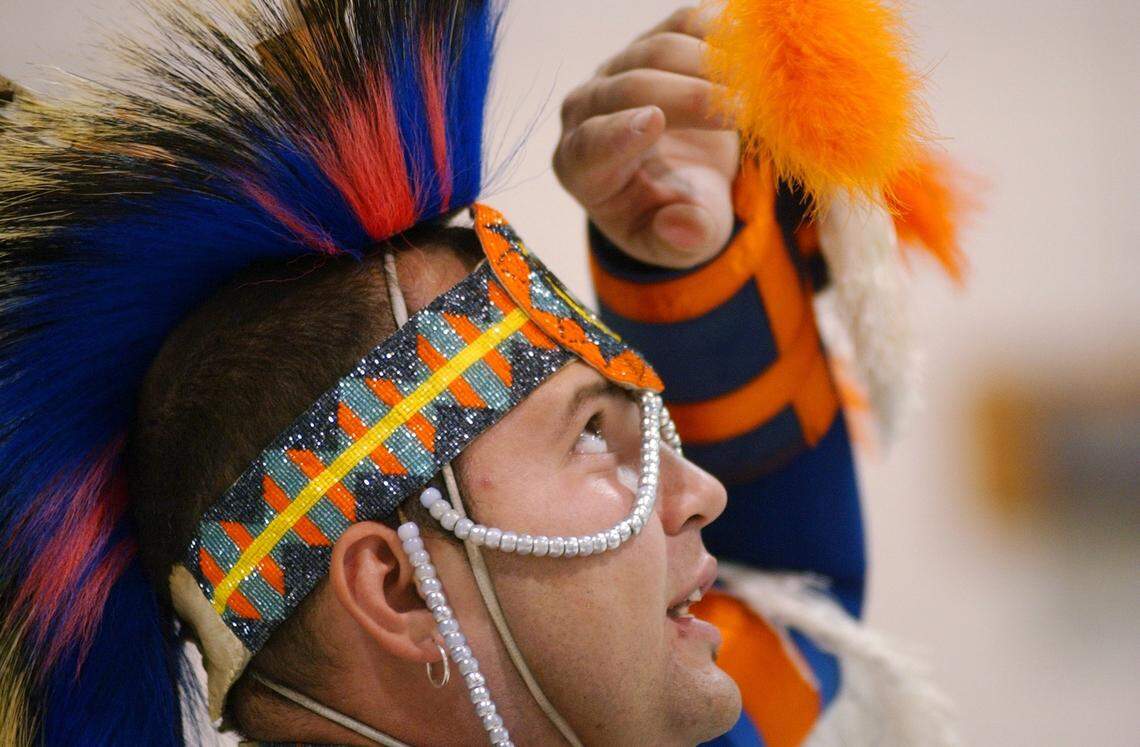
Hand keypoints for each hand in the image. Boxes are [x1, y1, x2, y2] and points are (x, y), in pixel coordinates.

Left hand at [553, 7, 739, 269]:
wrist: (688, 180)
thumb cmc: (675, 214)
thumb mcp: (681, 243)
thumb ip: (680, 240)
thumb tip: (683, 227)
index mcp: (583, 168)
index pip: (589, 146)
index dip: (617, 134)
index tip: (653, 123)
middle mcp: (589, 111)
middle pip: (630, 88)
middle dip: (688, 98)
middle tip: (742, 113)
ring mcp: (619, 69)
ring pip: (658, 49)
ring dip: (711, 63)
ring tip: (757, 88)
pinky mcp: (653, 41)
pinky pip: (682, 23)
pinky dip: (718, 29)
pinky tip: (752, 46)